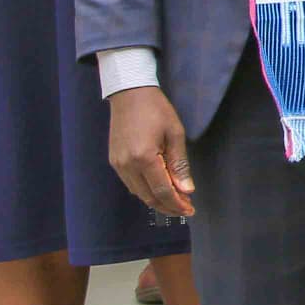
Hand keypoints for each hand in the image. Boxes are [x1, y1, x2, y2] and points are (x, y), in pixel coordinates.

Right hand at [108, 85, 193, 216]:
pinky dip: (145, 190)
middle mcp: (127, 165)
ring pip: (138, 193)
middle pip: (149, 197)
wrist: (129, 93)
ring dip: (157, 200)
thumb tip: (186, 190)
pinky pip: (131, 183)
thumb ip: (179, 165)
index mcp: (144, 158)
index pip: (162, 191)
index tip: (190, 210)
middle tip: (186, 208)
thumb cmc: (156, 110)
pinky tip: (159, 188)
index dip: (177, 204)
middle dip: (168, 206)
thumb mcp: (175, 134)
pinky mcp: (114, 161)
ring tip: (176, 200)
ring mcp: (118, 164)